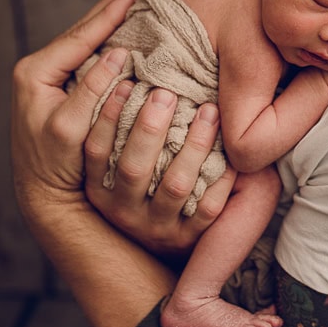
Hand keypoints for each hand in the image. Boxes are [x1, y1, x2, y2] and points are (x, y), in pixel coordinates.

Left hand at [12, 0, 138, 213]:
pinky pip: (85, 54)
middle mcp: (37, 70)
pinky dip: (102, 38)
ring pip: (82, 40)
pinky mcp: (58, 87)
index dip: (108, 14)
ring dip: (106, 19)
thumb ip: (91, 90)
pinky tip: (116, 30)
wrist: (43, 193)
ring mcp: (47, 78)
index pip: (79, 36)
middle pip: (80, 31)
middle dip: (107, 7)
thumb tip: (118, 54)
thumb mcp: (71, 128)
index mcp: (35, 73)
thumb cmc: (55, 165)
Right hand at [84, 93, 234, 261]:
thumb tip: (124, 73)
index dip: (107, 115)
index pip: (96, 150)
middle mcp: (124, 210)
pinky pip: (208, 207)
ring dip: (194, 145)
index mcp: (100, 188)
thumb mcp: (116, 164)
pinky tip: (232, 151)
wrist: (155, 253)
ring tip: (209, 110)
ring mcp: (157, 227)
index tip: (126, 82)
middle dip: (150, 127)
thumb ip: (118, 130)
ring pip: (175, 185)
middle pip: (134, 167)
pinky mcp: (189, 238)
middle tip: (166, 92)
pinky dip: (221, 177)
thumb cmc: (140, 189)